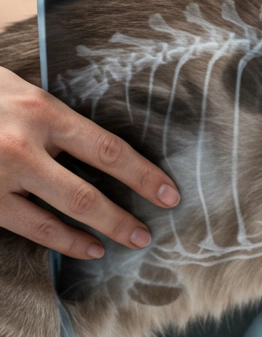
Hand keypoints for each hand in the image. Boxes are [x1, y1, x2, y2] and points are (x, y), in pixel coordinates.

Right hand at [0, 67, 179, 258]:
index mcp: (40, 110)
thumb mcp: (16, 89)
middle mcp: (22, 144)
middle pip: (88, 192)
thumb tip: (99, 145)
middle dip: (123, 217)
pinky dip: (60, 241)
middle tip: (148, 234)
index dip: (144, 175)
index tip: (169, 194)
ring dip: (98, 233)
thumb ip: (52, 115)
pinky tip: (82, 247)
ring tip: (125, 243)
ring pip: (60, 215)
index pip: (108, 149)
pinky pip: (27, 227)